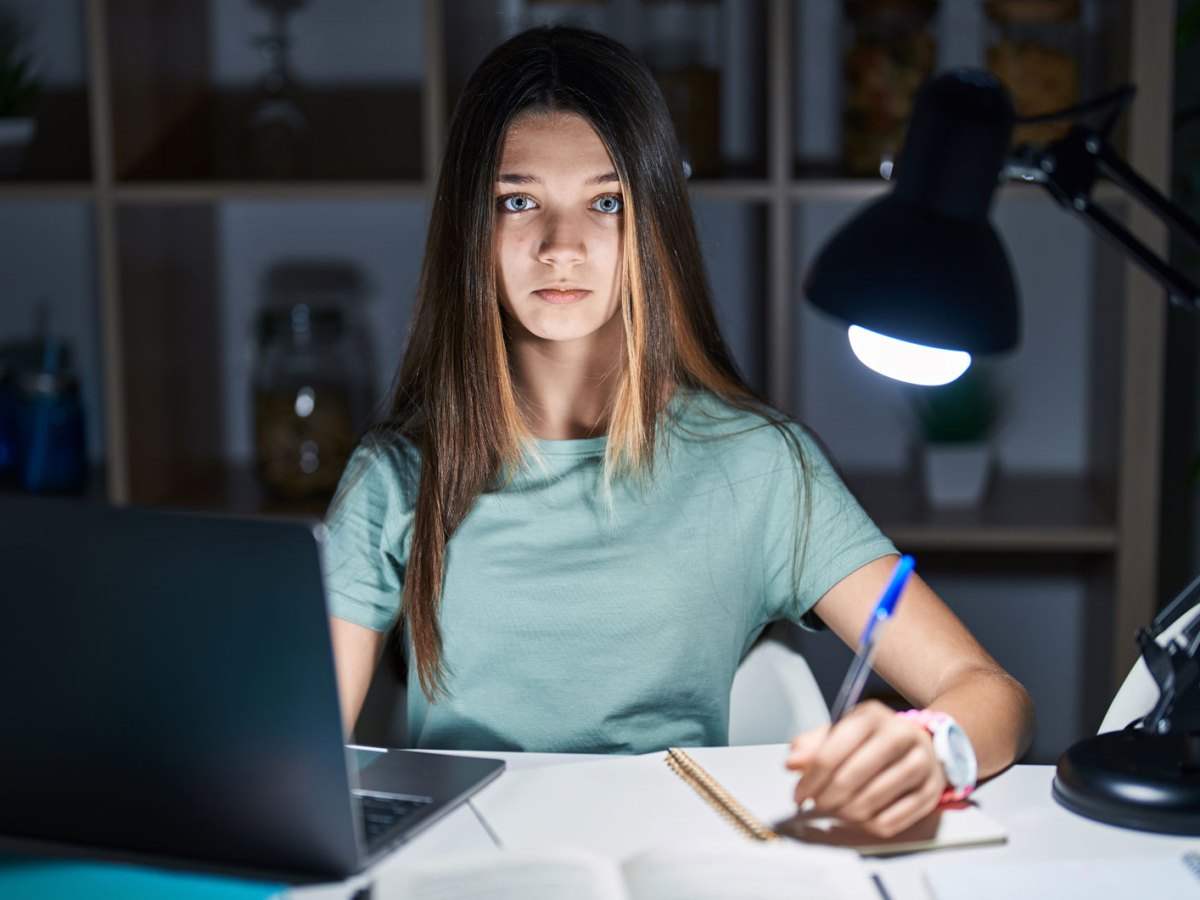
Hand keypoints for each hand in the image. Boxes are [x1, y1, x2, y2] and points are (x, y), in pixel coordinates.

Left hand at [785, 700, 945, 837]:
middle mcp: (900, 736)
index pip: (831, 753)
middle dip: (825, 798)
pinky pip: (890, 822)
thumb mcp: (843, 731)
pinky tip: (861, 816)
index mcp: (871, 716)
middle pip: (849, 779)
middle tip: (817, 803)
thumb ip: (812, 745)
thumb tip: (792, 763)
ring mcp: (920, 765)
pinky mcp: (931, 793)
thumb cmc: (874, 740)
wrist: (922, 743)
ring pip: (869, 803)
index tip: (799, 793)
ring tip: (837, 808)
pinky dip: (868, 824)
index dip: (810, 779)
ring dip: (845, 812)